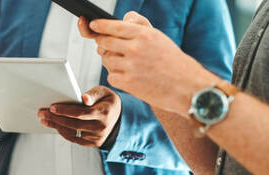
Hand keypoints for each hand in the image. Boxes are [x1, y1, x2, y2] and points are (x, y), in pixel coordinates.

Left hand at [37, 86, 120, 147]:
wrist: (118, 117)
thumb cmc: (107, 101)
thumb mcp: (104, 92)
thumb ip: (93, 94)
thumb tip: (84, 98)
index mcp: (104, 113)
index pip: (81, 113)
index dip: (65, 111)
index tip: (52, 107)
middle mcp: (101, 127)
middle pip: (73, 124)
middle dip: (55, 118)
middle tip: (41, 113)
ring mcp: (97, 137)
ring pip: (72, 132)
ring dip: (56, 126)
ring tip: (44, 119)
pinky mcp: (93, 143)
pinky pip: (74, 139)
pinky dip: (63, 132)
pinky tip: (54, 125)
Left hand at [79, 12, 220, 114]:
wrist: (188, 88)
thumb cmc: (173, 62)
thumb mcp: (158, 37)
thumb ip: (137, 27)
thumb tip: (119, 22)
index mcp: (144, 34)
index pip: (113, 26)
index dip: (99, 26)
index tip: (92, 25)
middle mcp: (135, 48)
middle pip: (104, 42)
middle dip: (102, 43)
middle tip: (105, 45)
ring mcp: (130, 66)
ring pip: (105, 59)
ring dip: (110, 61)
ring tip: (127, 64)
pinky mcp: (127, 83)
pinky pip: (110, 75)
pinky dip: (116, 76)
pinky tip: (130, 76)